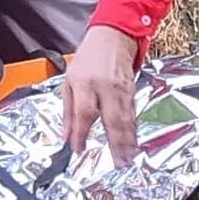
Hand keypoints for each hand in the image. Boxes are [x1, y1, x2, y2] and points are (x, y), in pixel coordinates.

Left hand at [63, 25, 141, 162]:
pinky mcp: (132, 90)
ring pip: (126, 119)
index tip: (78, 149)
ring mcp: (121, 88)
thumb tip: (65, 136)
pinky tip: (133, 143)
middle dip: (115, 143)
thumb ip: (68, 111)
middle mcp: (104, 86)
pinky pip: (132, 113)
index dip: (81, 133)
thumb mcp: (69, 81)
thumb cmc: (88, 59)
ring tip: (128, 158)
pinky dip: (133, 130)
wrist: (113, 36)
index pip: (83, 113)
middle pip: (111, 119)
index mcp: (84, 83)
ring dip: (127, 141)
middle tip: (118, 162)